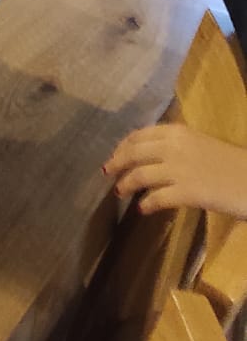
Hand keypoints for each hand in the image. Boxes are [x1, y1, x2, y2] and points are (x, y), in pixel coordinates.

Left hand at [104, 124, 246, 218]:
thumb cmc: (232, 162)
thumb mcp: (201, 144)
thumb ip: (177, 146)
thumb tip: (152, 156)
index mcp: (177, 131)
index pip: (139, 135)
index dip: (123, 146)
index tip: (116, 155)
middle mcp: (173, 146)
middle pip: (132, 153)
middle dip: (117, 163)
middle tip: (108, 173)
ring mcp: (178, 169)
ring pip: (139, 175)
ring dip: (125, 184)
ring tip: (119, 192)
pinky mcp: (186, 192)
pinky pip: (156, 198)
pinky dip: (146, 204)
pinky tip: (142, 209)